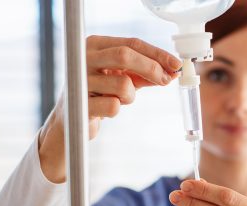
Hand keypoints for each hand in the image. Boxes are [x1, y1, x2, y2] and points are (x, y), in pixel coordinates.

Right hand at [39, 35, 181, 182]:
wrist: (70, 121)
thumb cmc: (99, 95)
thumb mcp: (122, 78)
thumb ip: (145, 73)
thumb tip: (172, 71)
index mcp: (95, 46)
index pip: (131, 43)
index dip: (157, 54)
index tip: (176, 64)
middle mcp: (84, 58)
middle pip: (125, 55)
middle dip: (151, 68)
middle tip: (166, 80)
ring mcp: (79, 80)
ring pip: (123, 85)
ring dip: (130, 96)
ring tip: (119, 100)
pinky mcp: (79, 104)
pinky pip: (114, 106)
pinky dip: (117, 109)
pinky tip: (105, 110)